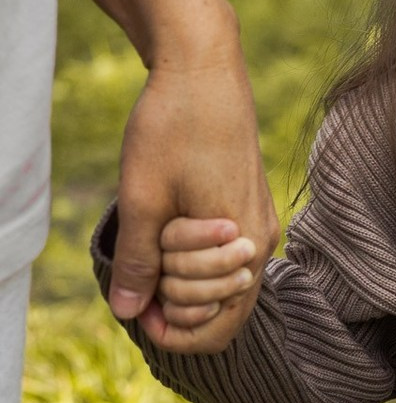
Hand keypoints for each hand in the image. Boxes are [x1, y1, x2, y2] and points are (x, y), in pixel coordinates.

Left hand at [110, 31, 279, 353]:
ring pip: (223, 284)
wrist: (205, 69)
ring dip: (183, 277)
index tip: (138, 309)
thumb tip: (128, 313)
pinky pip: (226, 258)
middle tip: (143, 262)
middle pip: (223, 311)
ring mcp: (258, 225)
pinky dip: (193, 258)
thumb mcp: (143, 198)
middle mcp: (260, 242)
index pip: (220, 328)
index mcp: (242, 246)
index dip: (175, 332)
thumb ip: (139, 261)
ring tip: (153, 238)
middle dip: (177, 301)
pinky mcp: (250, 208)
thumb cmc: (174, 129)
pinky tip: (167, 229)